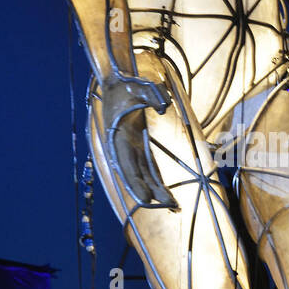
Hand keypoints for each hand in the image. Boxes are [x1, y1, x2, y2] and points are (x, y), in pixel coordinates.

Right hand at [101, 76, 177, 209]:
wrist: (115, 82)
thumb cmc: (126, 84)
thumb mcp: (139, 85)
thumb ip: (152, 95)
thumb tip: (165, 107)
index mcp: (118, 136)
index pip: (127, 164)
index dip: (136, 182)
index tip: (146, 199)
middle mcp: (122, 146)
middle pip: (137, 174)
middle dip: (151, 191)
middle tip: (169, 206)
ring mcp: (130, 147)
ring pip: (143, 173)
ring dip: (156, 188)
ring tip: (172, 205)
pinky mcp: (138, 145)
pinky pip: (148, 165)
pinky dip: (155, 178)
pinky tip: (165, 191)